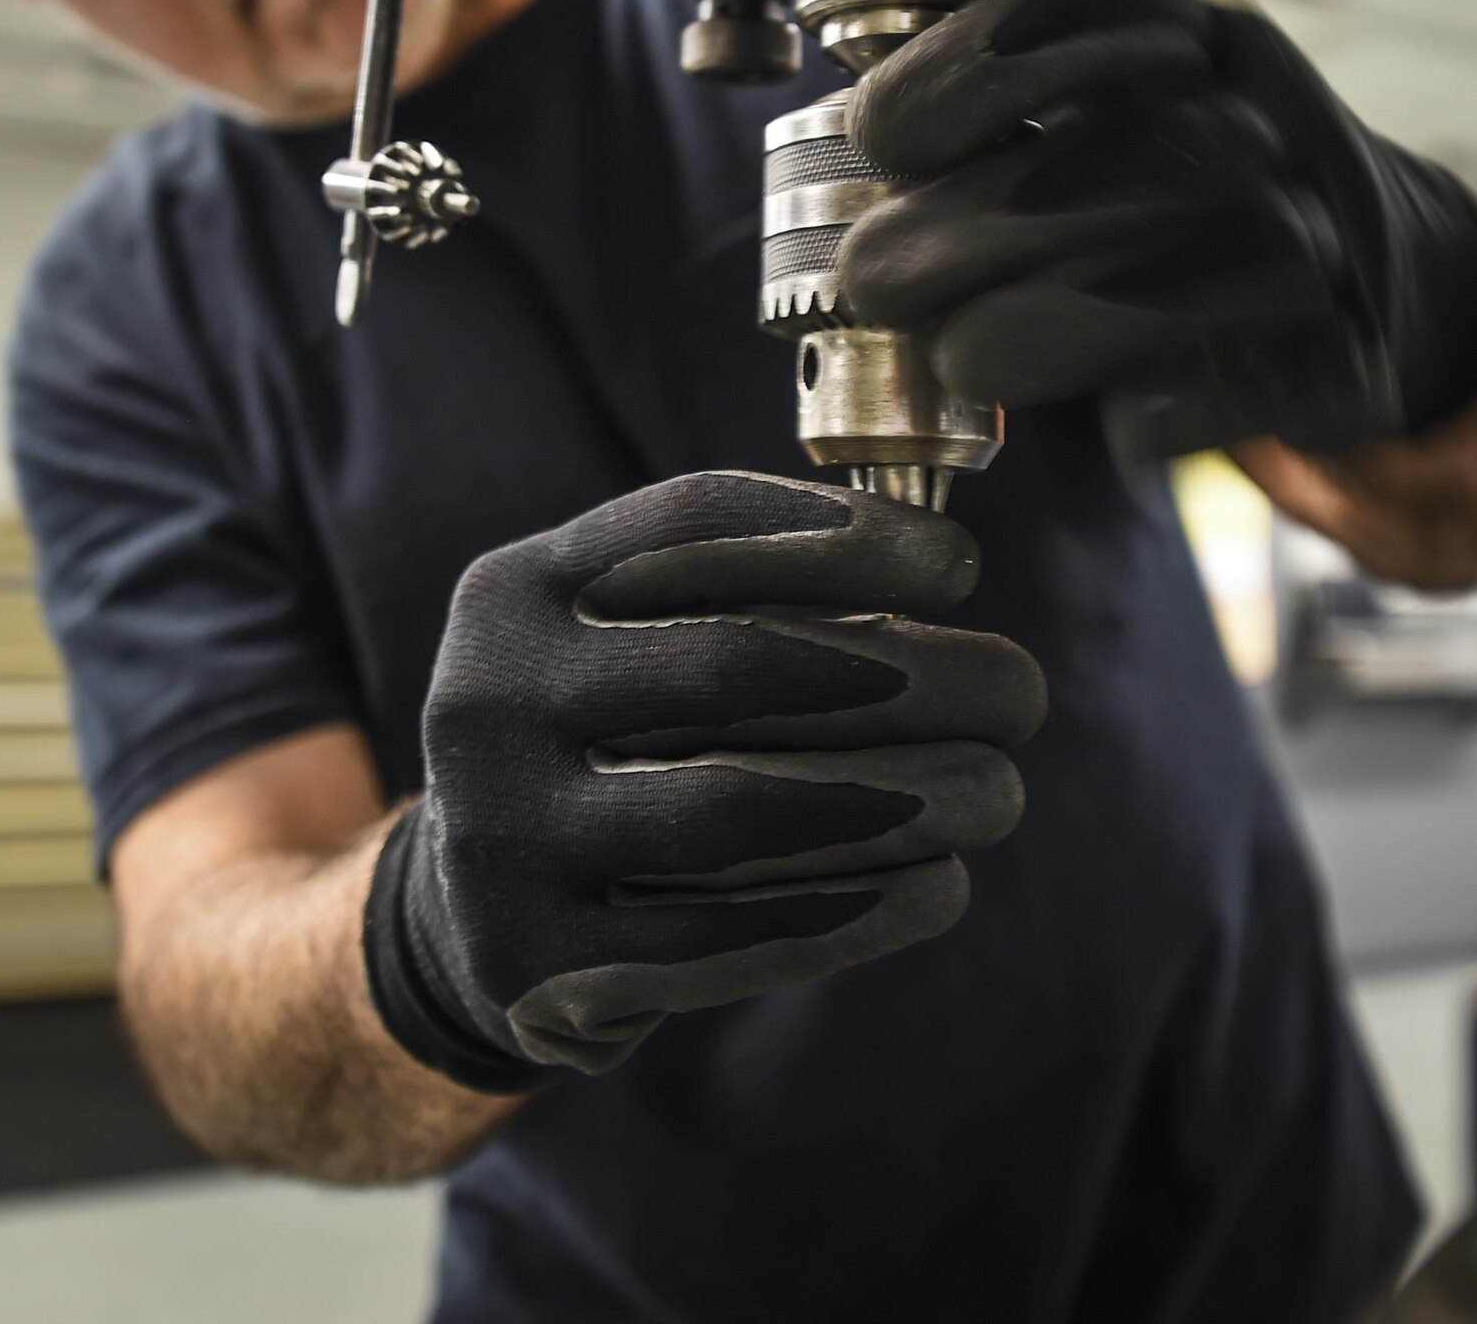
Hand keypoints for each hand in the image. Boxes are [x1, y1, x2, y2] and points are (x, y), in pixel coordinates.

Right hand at [364, 472, 1043, 1083]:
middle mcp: (489, 698)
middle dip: (911, 672)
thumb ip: (731, 590)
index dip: (844, 533)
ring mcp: (501, 835)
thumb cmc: (600, 739)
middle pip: (735, 663)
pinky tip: (942, 886)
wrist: (468, 905)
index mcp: (515, 590)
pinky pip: (730, 935)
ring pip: (740, 807)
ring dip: (907, 796)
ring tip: (1002, 790)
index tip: (961, 564)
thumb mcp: (612, 636)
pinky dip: (857, 909)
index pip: (694, 526)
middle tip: (1022, 689)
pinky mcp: (537, 963)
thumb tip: (935, 570)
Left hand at [838, 0, 1476, 461]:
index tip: (880, 135)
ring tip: (958, 357)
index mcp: (1192, 41)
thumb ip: (994, 126)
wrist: (1386, 276)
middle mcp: (1265, 122)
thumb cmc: (1189, 197)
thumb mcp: (1110, 113)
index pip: (1086, 12)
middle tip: (874, 277)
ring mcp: (1320, 238)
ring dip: (1034, 325)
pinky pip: (1233, 389)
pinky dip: (1155, 412)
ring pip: (1168, 275)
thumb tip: (853, 198)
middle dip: (963, 226)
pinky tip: (1113, 421)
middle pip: (1107, 158)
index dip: (965, 69)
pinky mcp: (1346, 358)